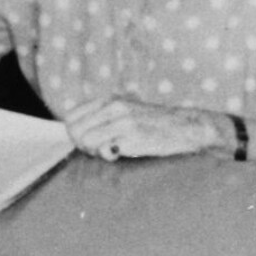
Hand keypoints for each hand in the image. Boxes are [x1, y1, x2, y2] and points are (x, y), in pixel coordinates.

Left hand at [65, 97, 223, 161]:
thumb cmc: (152, 124)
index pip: (71, 117)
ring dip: (95, 151)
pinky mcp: (133, 136)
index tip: (88, 141)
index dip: (75, 133)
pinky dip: (109, 155)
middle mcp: (114, 107)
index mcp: (109, 100)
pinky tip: (122, 153)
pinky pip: (105, 150)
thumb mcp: (125, 112)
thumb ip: (102, 118)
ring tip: (111, 150)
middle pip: (75, 130)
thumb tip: (75, 133)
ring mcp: (123, 121)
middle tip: (99, 149)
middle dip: (82, 144)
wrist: (184, 127)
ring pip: (86, 140)